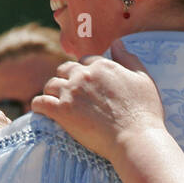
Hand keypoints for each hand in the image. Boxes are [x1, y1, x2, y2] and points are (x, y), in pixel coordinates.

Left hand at [31, 42, 165, 160]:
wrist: (136, 139)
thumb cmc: (144, 113)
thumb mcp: (144, 80)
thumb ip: (129, 59)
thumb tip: (117, 43)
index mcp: (102, 66)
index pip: (86, 61)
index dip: (86, 72)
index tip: (87, 84)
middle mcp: (84, 75)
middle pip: (64, 70)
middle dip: (66, 79)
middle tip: (70, 95)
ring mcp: (71, 93)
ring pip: (50, 85)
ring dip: (52, 92)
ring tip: (55, 103)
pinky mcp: (62, 112)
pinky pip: (40, 103)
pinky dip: (38, 106)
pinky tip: (41, 112)